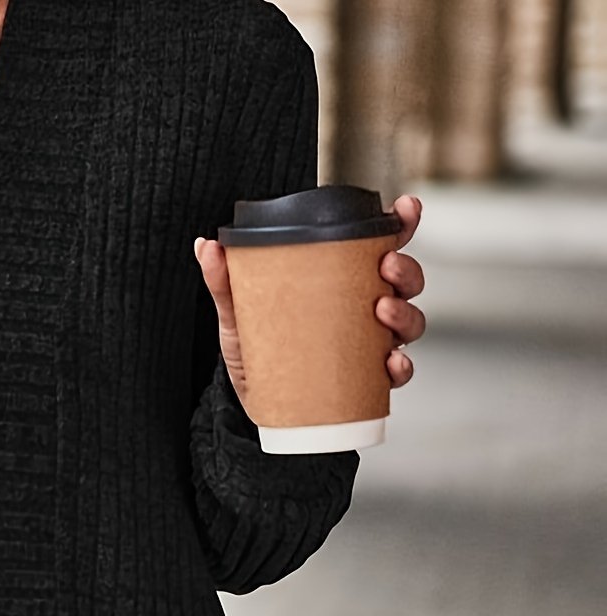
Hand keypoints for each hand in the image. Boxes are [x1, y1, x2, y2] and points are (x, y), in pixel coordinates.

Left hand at [192, 192, 426, 397]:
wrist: (250, 403)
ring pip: (409, 323)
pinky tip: (390, 363)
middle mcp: (363, 309)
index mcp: (341, 282)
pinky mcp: (365, 381)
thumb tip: (206, 246)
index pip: (380, 246)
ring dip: (405, 314)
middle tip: (385, 268)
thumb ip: (225, 282)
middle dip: (405, 269)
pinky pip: (396, 373)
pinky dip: (400, 368)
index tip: (405, 211)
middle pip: (404, 281)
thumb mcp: (238, 314)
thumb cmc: (254, 351)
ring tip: (382, 312)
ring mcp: (368, 345)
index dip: (401, 224)